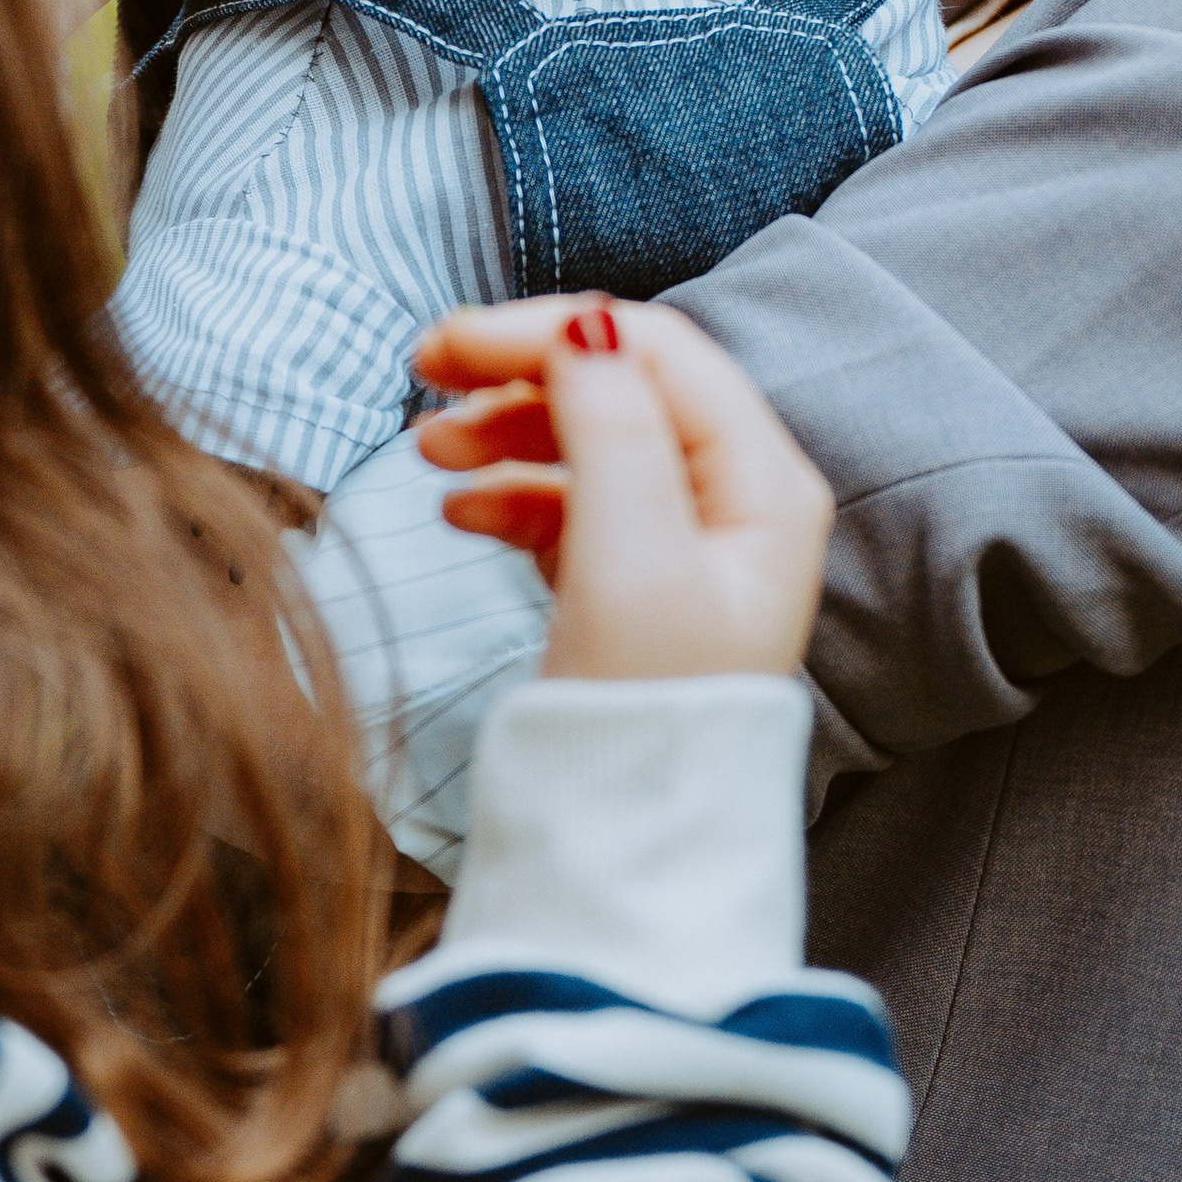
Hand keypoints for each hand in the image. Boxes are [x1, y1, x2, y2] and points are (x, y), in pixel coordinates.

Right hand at [413, 297, 831, 680]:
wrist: (630, 857)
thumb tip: (584, 323)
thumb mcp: (630, 558)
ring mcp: (686, 547)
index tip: (449, 343)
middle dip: (520, 369)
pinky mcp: (637, 591)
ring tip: (428, 449)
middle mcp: (735, 501)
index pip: (652, 349)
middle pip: (619, 385)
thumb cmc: (646, 715)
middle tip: (422, 371)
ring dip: (506, 427)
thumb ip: (612, 428)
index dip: (549, 328)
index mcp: (760, 481)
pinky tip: (460, 508)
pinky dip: (512, 491)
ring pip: (587, 441)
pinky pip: (571, 505)